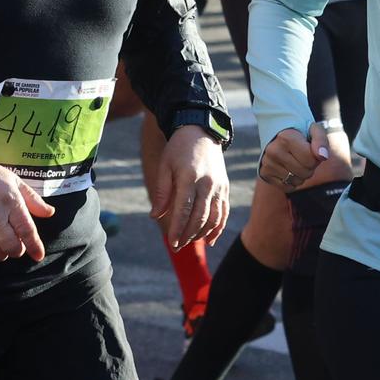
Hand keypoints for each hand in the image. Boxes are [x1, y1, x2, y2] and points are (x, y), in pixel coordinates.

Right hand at [0, 161, 56, 265]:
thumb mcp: (15, 182)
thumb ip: (33, 199)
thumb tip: (50, 212)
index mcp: (11, 202)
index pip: (27, 230)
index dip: (34, 246)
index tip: (39, 256)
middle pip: (12, 246)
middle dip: (17, 251)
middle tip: (16, 247)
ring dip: (2, 255)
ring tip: (2, 249)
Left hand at [148, 127, 229, 249]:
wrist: (201, 132)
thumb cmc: (178, 149)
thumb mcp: (165, 166)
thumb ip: (162, 192)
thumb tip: (155, 216)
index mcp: (189, 177)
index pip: (184, 210)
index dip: (178, 229)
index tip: (171, 243)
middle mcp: (207, 183)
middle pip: (200, 217)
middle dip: (188, 235)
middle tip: (177, 246)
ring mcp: (218, 186)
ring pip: (213, 217)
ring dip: (202, 234)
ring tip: (189, 242)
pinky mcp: (225, 187)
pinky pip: (223, 212)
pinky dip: (218, 228)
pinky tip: (210, 240)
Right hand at [260, 120, 348, 193]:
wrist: (277, 135)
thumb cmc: (299, 133)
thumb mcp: (313, 130)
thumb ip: (321, 141)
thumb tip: (323, 156)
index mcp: (286, 137)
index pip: (311, 160)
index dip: (316, 157)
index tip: (310, 149)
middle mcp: (274, 151)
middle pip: (306, 172)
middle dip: (310, 166)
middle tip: (303, 156)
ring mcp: (267, 163)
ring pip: (298, 181)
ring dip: (301, 174)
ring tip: (296, 161)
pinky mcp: (265, 174)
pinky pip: (288, 188)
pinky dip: (292, 182)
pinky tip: (288, 169)